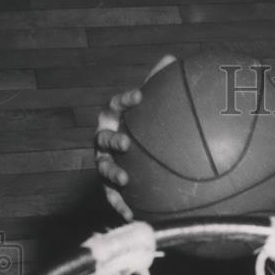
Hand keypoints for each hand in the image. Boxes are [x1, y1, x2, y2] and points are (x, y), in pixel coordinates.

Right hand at [94, 54, 175, 219]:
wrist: (147, 165)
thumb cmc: (151, 132)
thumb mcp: (157, 112)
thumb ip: (161, 87)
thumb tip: (171, 59)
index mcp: (116, 121)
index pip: (115, 106)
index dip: (125, 100)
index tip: (140, 96)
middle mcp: (106, 142)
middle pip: (102, 139)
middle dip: (112, 140)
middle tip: (126, 142)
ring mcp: (106, 165)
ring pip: (103, 168)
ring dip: (111, 173)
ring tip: (125, 180)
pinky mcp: (111, 189)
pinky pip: (113, 198)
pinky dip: (121, 206)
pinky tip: (133, 214)